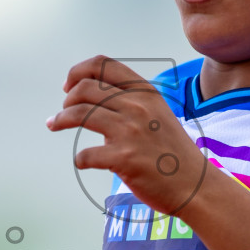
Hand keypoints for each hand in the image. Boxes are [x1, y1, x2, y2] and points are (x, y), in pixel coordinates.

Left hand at [46, 55, 209, 214]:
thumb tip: (92, 93)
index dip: (77, 72)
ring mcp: (130, 131)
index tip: (68, 86)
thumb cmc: (172, 153)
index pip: (102, 64)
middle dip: (66, 100)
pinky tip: (83, 162)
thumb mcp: (158, 113)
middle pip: (84, 88)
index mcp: (144, 91)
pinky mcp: (123, 158)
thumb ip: (131, 100)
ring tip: (55, 124)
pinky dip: (80, 159)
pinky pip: (85, 154)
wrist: (195, 185)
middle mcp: (137, 106)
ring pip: (78, 113)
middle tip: (62, 113)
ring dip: (60, 120)